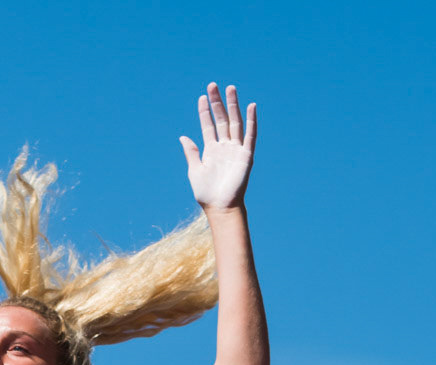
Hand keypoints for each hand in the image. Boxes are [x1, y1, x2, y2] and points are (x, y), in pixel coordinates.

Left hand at [180, 83, 255, 210]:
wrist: (220, 207)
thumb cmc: (206, 193)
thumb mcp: (195, 170)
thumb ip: (191, 152)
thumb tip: (183, 136)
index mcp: (211, 150)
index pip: (208, 125)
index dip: (205, 112)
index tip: (202, 97)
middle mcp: (224, 147)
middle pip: (221, 119)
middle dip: (217, 103)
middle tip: (213, 85)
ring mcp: (235, 149)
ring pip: (235, 122)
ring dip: (233, 105)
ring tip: (230, 88)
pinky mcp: (246, 155)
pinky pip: (250, 135)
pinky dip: (252, 121)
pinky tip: (251, 106)